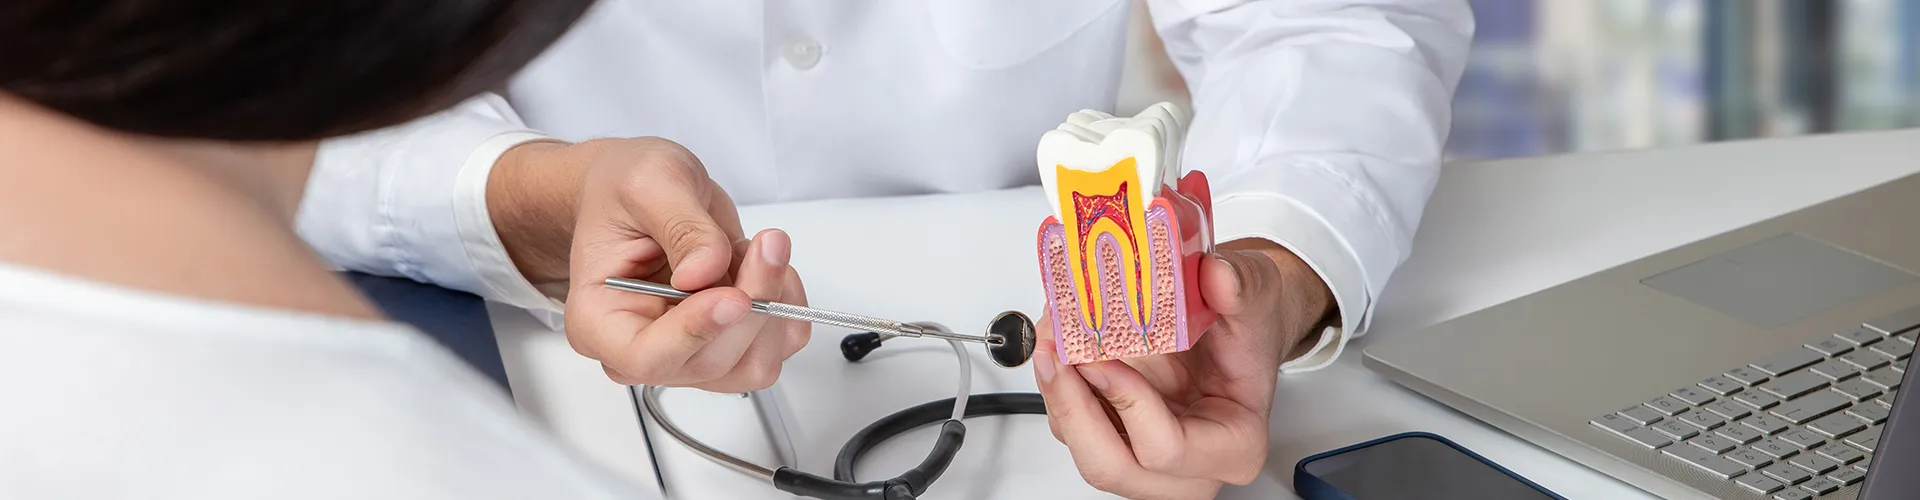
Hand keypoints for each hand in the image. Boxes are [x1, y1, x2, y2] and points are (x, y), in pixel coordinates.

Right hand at [488, 137, 809, 391]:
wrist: (641, 196)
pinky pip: (779, 345)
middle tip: (768, 244)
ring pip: (752, 364)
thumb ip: (681, 226)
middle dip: (752, 304)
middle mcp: (643, 348)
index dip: (695, 334)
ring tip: (755, 250)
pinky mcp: (730, 342)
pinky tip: (766, 265)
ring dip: (773, 304)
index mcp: (598, 321)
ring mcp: (691, 351)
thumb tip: (706, 270)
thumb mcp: (649, 184)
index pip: (646, 358)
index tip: (733, 297)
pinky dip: (788, 303)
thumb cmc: (624, 192)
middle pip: (710, 362)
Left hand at [1032, 239, 1332, 498]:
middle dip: (1072, 407)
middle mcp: (1188, 468)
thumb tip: (1216, 275)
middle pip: (1110, 465)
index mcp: (1234, 446)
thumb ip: (1240, 287)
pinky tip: (1058, 343)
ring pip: (1082, 446)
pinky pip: (1073, 426)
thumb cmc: (1249, 327)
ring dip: (1057, 391)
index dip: (1126, 403)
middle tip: (1056, 351)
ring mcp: (1146, 457)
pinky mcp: (1116, 436)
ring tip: (1051, 335)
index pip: (1167, 448)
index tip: (1102, 357)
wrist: (1238, 327)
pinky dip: (1059, 384)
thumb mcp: (1256, 295)